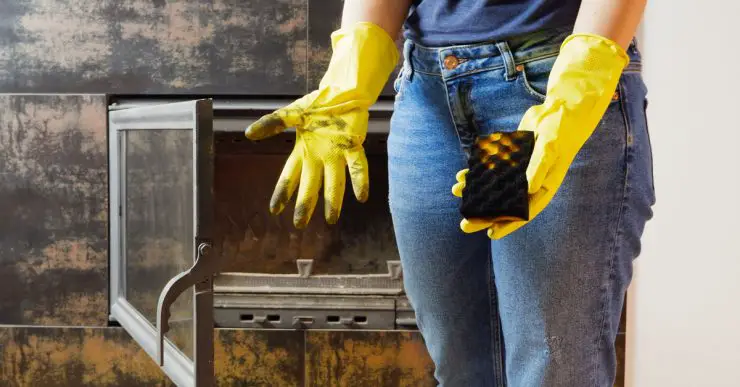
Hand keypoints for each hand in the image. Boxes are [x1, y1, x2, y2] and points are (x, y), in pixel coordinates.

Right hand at [245, 92, 369, 227]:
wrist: (342, 92)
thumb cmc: (318, 104)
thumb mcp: (291, 113)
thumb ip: (272, 123)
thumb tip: (248, 133)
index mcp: (303, 151)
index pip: (290, 176)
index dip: (283, 192)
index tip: (275, 210)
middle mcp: (320, 157)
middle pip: (310, 185)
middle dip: (305, 204)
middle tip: (300, 224)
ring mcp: (337, 154)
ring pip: (334, 181)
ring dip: (333, 200)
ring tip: (331, 219)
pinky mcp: (354, 146)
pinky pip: (357, 166)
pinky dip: (360, 181)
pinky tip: (362, 197)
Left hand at [453, 34, 628, 238]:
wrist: (561, 108)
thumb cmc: (560, 131)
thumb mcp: (549, 148)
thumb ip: (538, 168)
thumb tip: (528, 189)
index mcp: (543, 186)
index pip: (524, 211)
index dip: (507, 224)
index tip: (490, 235)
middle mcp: (529, 181)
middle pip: (504, 202)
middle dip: (484, 214)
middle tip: (464, 225)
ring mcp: (519, 169)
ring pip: (494, 185)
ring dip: (476, 191)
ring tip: (456, 195)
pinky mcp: (511, 156)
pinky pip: (491, 168)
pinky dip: (478, 171)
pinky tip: (462, 175)